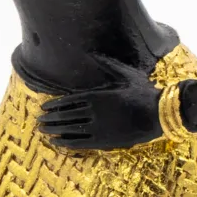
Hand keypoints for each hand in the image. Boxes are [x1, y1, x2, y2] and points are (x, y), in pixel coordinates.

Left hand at [35, 73, 166, 153]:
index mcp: (97, 95)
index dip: (54, 105)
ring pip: (69, 129)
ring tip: (43, 130)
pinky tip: (57, 142)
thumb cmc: (142, 93)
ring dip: (54, 130)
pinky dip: (66, 142)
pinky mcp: (104, 141)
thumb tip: (92, 53)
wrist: (157, 114)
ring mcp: (98, 128)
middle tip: (38, 120)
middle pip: (65, 116)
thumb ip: (106, 65)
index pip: (68, 101)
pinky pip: (80, 142)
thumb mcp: (124, 75)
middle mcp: (94, 112)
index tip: (44, 107)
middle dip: (50, 118)